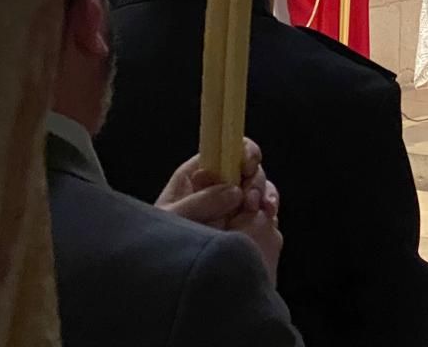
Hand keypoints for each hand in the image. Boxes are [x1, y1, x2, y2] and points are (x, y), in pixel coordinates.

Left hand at [156, 138, 281, 278]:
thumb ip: (199, 202)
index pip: (224, 149)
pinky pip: (263, 209)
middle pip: (247, 168)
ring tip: (259, 210)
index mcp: (195, 176)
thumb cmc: (158, 245)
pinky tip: (267, 215)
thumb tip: (234, 191)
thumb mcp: (172, 220)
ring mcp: (230, 206)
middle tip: (251, 199)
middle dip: (255, 179)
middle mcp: (216, 187)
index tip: (248, 165)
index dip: (241, 151)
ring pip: (258, 187)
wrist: (165, 279)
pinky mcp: (242, 223)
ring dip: (264, 194)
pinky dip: (269, 209)